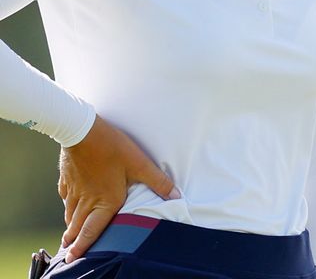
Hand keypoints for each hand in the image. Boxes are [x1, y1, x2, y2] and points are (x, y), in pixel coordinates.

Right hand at [59, 115, 178, 260]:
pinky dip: (67, 206)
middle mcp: (87, 199)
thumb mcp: (140, 164)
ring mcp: (74, 189)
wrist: (82, 131)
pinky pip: (66, 197)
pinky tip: (69, 205)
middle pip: (77, 226)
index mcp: (105, 201)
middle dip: (74, 240)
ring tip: (69, 235)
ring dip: (70, 226)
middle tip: (70, 252)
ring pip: (70, 213)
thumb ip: (158, 182)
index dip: (83, 246)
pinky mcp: (67, 178)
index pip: (92, 230)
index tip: (73, 258)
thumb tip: (177, 196)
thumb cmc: (113, 148)